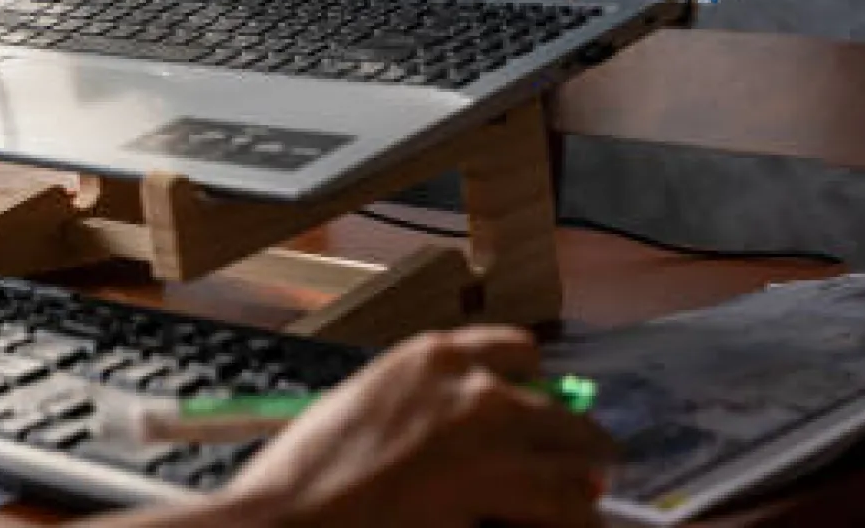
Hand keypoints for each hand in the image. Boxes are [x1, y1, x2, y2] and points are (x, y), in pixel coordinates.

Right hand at [219, 326, 613, 527]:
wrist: (283, 521)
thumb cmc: (306, 475)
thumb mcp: (369, 407)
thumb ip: (426, 407)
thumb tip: (472, 437)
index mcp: (435, 358)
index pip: (522, 353)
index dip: (536, 390)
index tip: (540, 416)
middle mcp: (474, 392)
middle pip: (565, 416)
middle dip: (574, 451)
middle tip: (581, 480)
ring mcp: (491, 446)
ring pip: (578, 471)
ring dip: (579, 495)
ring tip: (578, 517)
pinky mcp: (496, 496)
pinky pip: (562, 514)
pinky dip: (565, 524)